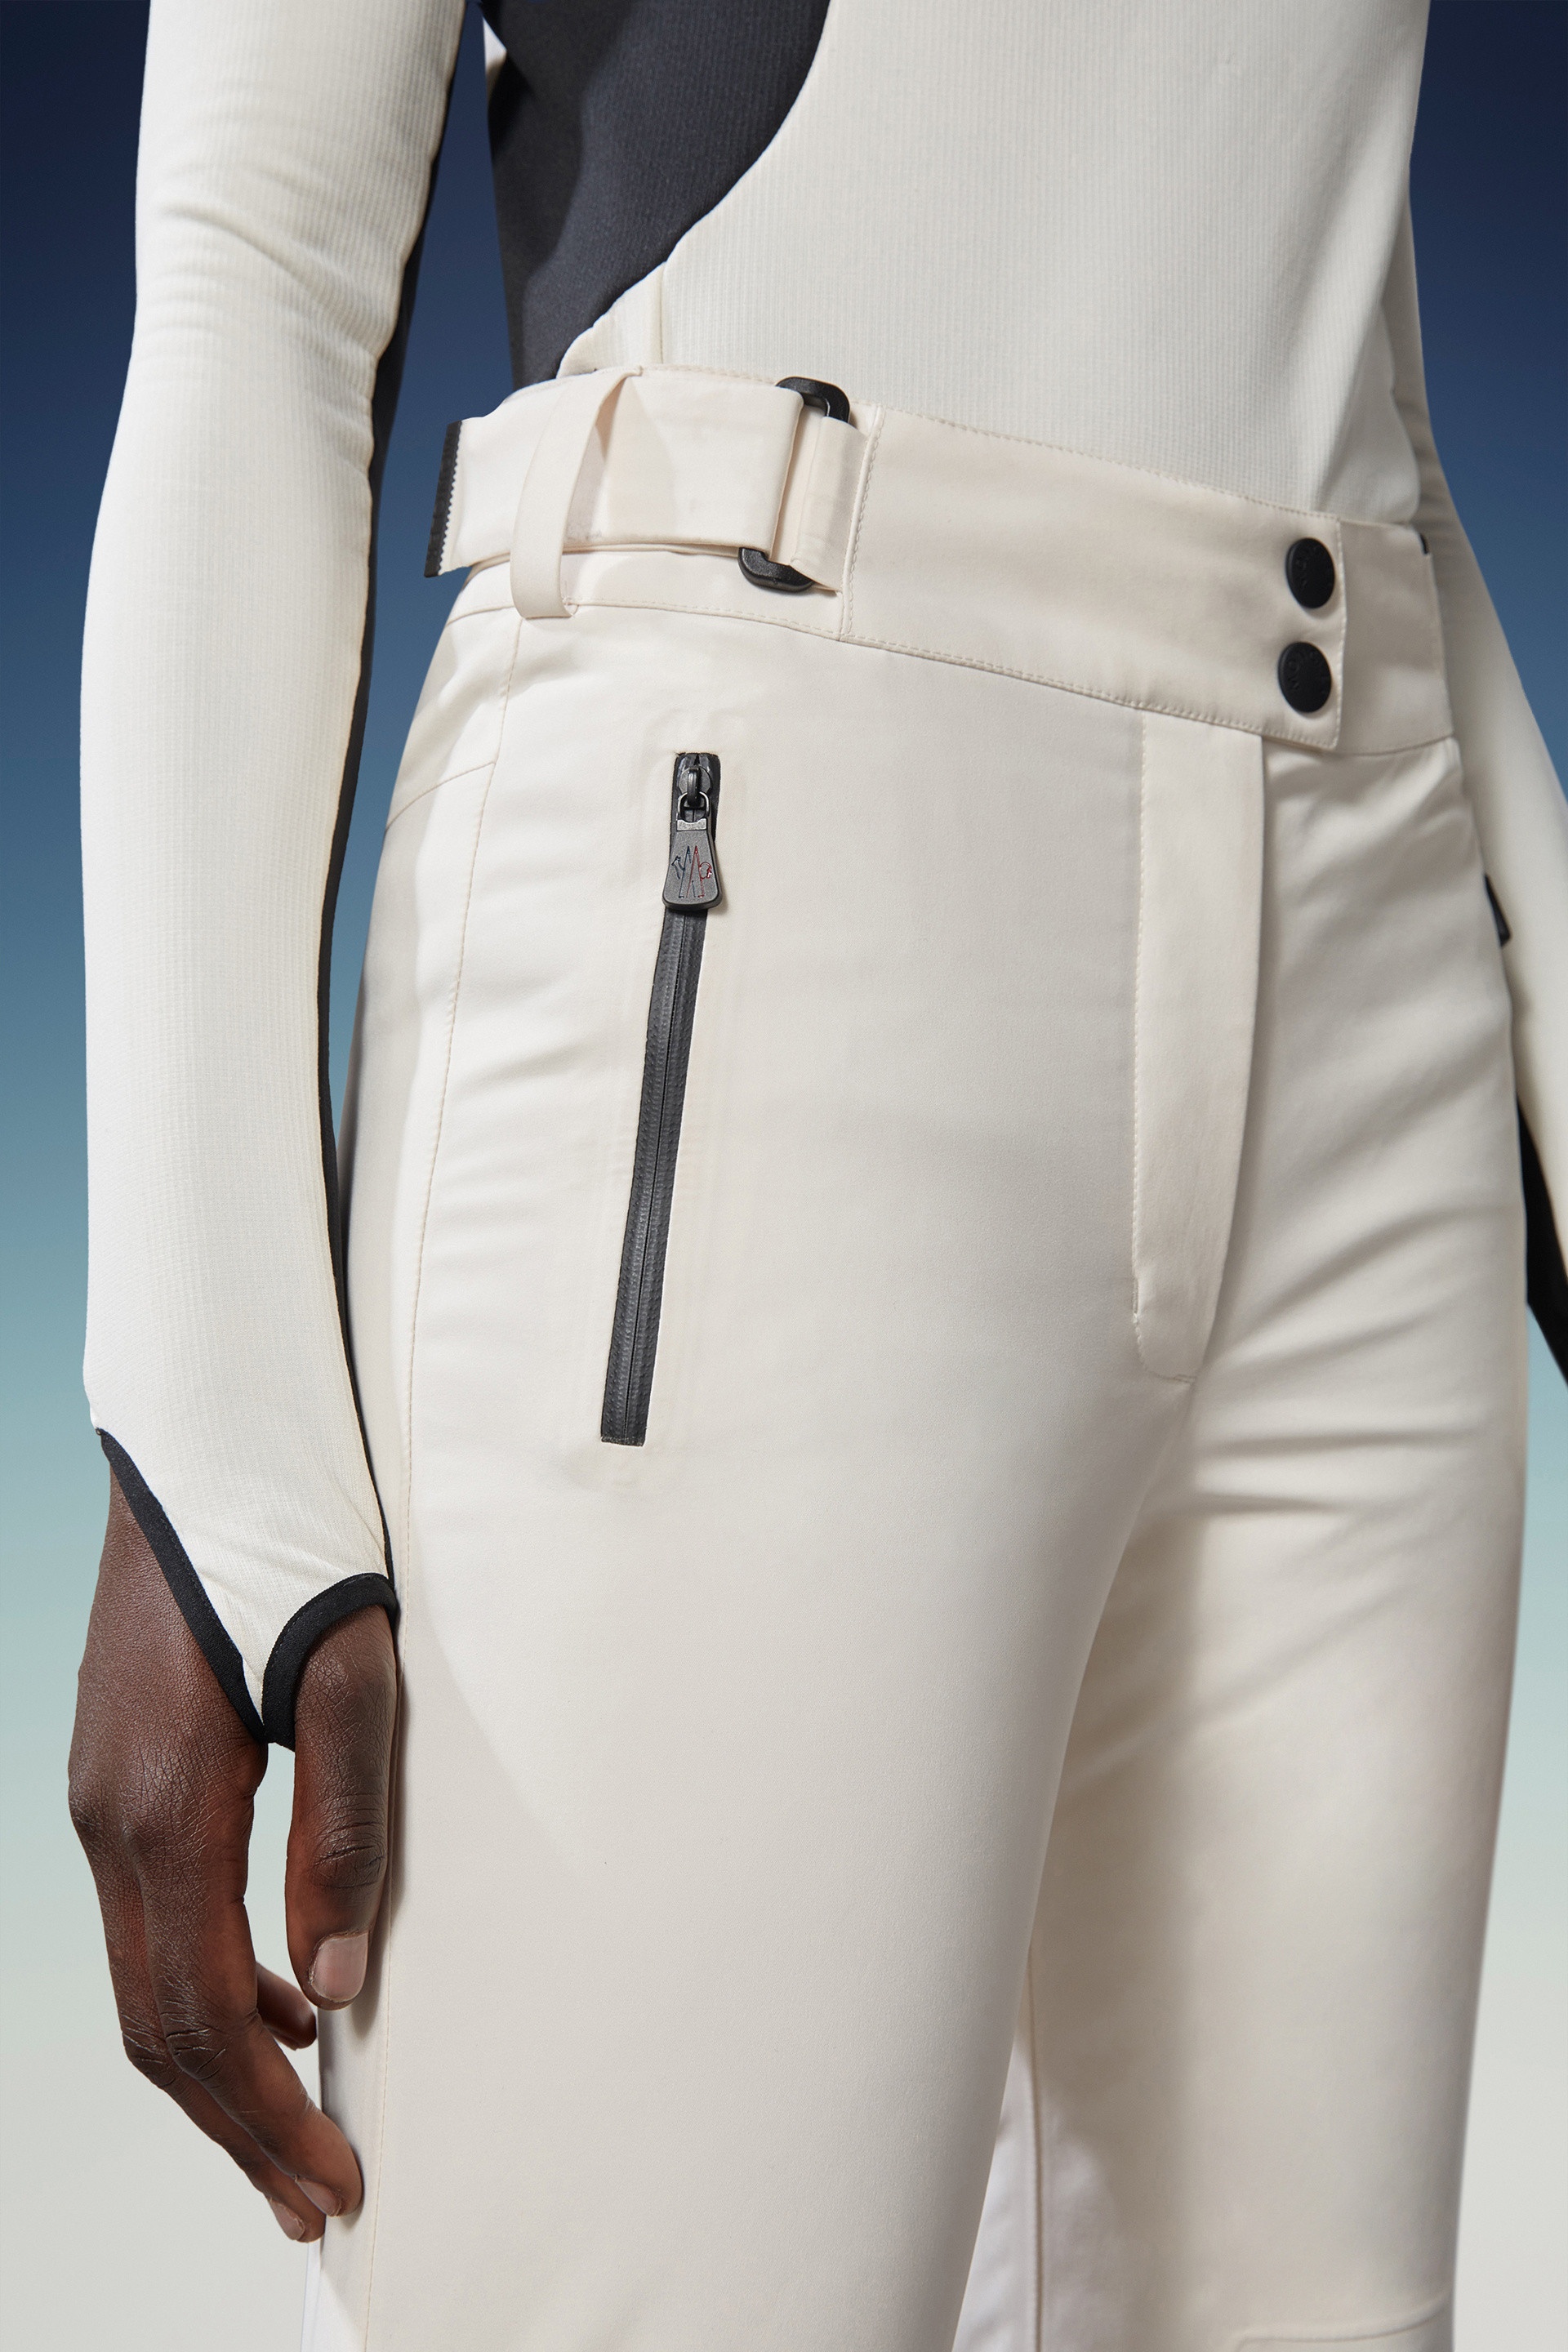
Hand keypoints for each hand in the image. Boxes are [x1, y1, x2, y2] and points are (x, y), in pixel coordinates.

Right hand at [68, 1473, 397, 2241]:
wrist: (203, 1454)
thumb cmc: (289, 1548)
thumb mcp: (349, 1678)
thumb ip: (343, 1828)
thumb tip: (337, 1978)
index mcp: (165, 1811)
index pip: (202, 2016)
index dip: (265, 2114)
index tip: (332, 2182)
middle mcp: (109, 1824)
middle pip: (158, 2029)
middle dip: (236, 2128)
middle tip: (312, 2202)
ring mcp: (99, 1803)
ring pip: (143, 1984)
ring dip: (218, 2068)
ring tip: (301, 2125)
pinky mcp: (115, 1781)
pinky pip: (149, 1922)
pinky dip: (204, 1986)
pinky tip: (278, 1989)